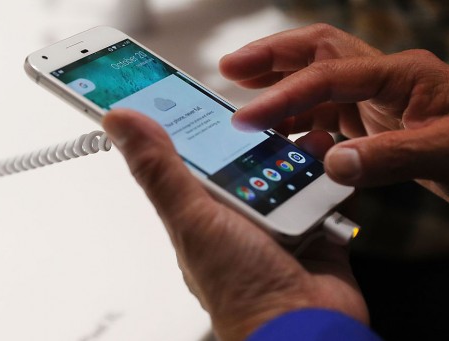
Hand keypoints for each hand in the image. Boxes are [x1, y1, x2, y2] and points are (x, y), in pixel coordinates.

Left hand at [102, 110, 367, 340]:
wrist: (303, 325)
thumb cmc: (241, 288)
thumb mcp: (193, 220)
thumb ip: (160, 170)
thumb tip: (120, 123)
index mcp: (204, 211)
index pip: (194, 157)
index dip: (195, 125)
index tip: (198, 95)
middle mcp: (240, 214)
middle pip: (247, 159)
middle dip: (258, 136)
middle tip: (264, 114)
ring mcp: (278, 220)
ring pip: (287, 170)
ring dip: (297, 153)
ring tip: (303, 139)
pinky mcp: (312, 225)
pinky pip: (320, 189)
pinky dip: (326, 175)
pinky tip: (328, 162)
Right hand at [221, 24, 448, 224]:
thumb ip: (390, 158)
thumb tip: (332, 164)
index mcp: (403, 74)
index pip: (330, 75)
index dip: (285, 94)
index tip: (248, 116)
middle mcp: (387, 79)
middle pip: (319, 51)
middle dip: (272, 57)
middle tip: (230, 68)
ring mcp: (381, 100)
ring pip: (321, 80)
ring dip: (282, 85)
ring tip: (246, 98)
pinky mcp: (378, 123)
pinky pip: (331, 113)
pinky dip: (302, 120)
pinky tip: (285, 134)